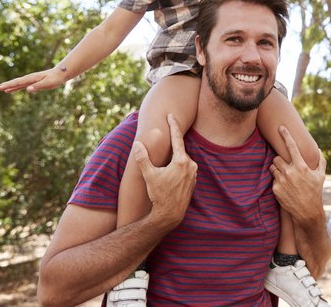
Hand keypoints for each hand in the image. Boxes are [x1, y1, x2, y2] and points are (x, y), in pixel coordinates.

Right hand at [0, 67, 66, 92]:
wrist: (61, 73)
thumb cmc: (55, 78)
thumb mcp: (48, 83)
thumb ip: (38, 86)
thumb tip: (28, 90)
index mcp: (31, 78)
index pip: (18, 82)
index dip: (9, 85)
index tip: (0, 88)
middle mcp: (29, 79)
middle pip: (15, 82)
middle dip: (5, 85)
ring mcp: (30, 80)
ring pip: (17, 84)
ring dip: (8, 86)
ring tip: (0, 89)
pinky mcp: (33, 83)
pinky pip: (21, 86)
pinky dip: (15, 88)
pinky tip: (10, 91)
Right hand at [134, 113, 197, 229]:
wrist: (170, 214)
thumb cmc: (159, 195)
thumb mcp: (149, 176)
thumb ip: (143, 159)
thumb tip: (137, 144)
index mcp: (181, 161)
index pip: (177, 138)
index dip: (174, 125)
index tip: (171, 115)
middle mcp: (190, 165)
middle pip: (179, 150)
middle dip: (171, 145)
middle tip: (165, 138)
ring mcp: (194, 173)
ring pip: (182, 159)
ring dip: (174, 158)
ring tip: (165, 163)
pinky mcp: (194, 180)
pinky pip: (185, 168)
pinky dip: (178, 166)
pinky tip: (170, 173)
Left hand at [270, 126, 325, 225]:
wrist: (307, 212)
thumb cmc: (315, 192)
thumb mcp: (321, 176)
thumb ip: (320, 161)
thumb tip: (318, 150)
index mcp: (301, 166)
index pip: (291, 146)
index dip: (285, 135)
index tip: (280, 128)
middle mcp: (290, 172)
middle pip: (277, 157)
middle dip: (280, 160)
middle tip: (286, 166)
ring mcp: (282, 180)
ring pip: (273, 167)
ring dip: (277, 169)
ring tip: (285, 176)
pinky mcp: (275, 189)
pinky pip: (273, 179)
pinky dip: (277, 181)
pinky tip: (285, 186)